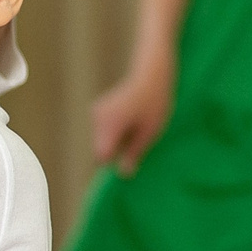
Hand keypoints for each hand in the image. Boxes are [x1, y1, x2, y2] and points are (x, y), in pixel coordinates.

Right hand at [90, 61, 174, 175]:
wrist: (151, 76)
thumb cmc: (154, 104)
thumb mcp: (149, 133)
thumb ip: (134, 153)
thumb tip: (124, 174)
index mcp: (111, 124)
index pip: (101, 156)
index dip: (114, 160)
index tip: (130, 154)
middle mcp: (99, 118)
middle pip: (101, 149)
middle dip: (117, 150)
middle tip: (138, 136)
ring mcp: (97, 113)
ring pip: (102, 140)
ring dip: (117, 139)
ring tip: (136, 124)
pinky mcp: (98, 110)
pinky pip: (104, 131)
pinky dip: (115, 130)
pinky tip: (130, 117)